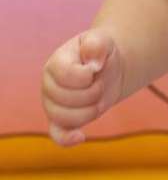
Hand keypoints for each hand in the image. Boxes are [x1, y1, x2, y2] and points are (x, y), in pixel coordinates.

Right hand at [41, 29, 122, 145]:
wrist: (105, 68)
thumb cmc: (100, 53)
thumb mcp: (101, 40)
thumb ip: (95, 45)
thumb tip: (93, 65)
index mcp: (55, 64)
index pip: (69, 76)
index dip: (89, 75)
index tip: (97, 67)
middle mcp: (49, 86)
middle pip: (71, 99)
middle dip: (95, 91)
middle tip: (100, 82)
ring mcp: (53, 105)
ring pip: (67, 118)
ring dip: (93, 109)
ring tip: (99, 97)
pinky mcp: (61, 121)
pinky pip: (58, 135)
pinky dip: (68, 138)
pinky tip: (81, 137)